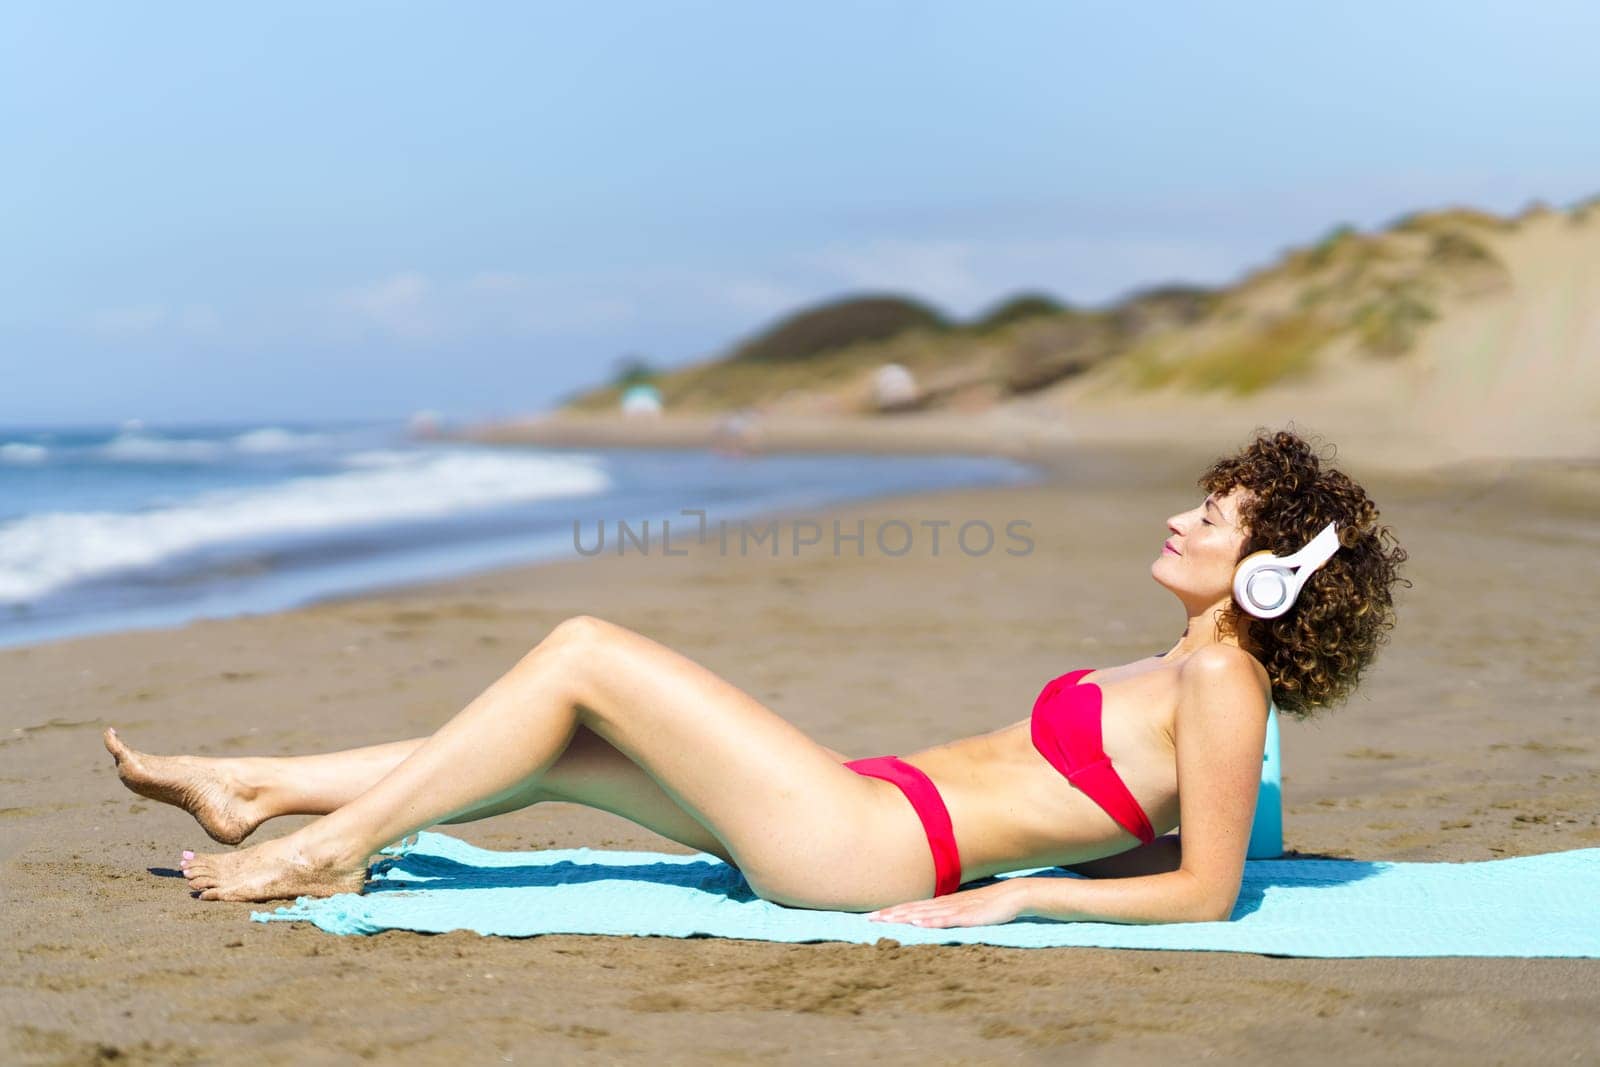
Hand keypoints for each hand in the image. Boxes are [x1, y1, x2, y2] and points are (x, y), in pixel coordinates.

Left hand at [865, 879, 1025, 928]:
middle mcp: (946, 904)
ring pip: (926, 913)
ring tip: (887, 921)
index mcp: (943, 904)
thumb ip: (948, 914)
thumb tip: (930, 921)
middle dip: (891, 914)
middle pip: (913, 909)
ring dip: (905, 917)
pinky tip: (919, 924)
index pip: (912, 907)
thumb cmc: (989, 904)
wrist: (1015, 895)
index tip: (873, 917)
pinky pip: (947, 919)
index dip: (892, 912)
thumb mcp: (964, 910)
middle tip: (869, 920)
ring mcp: (957, 909)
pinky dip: (932, 921)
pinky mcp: (970, 916)